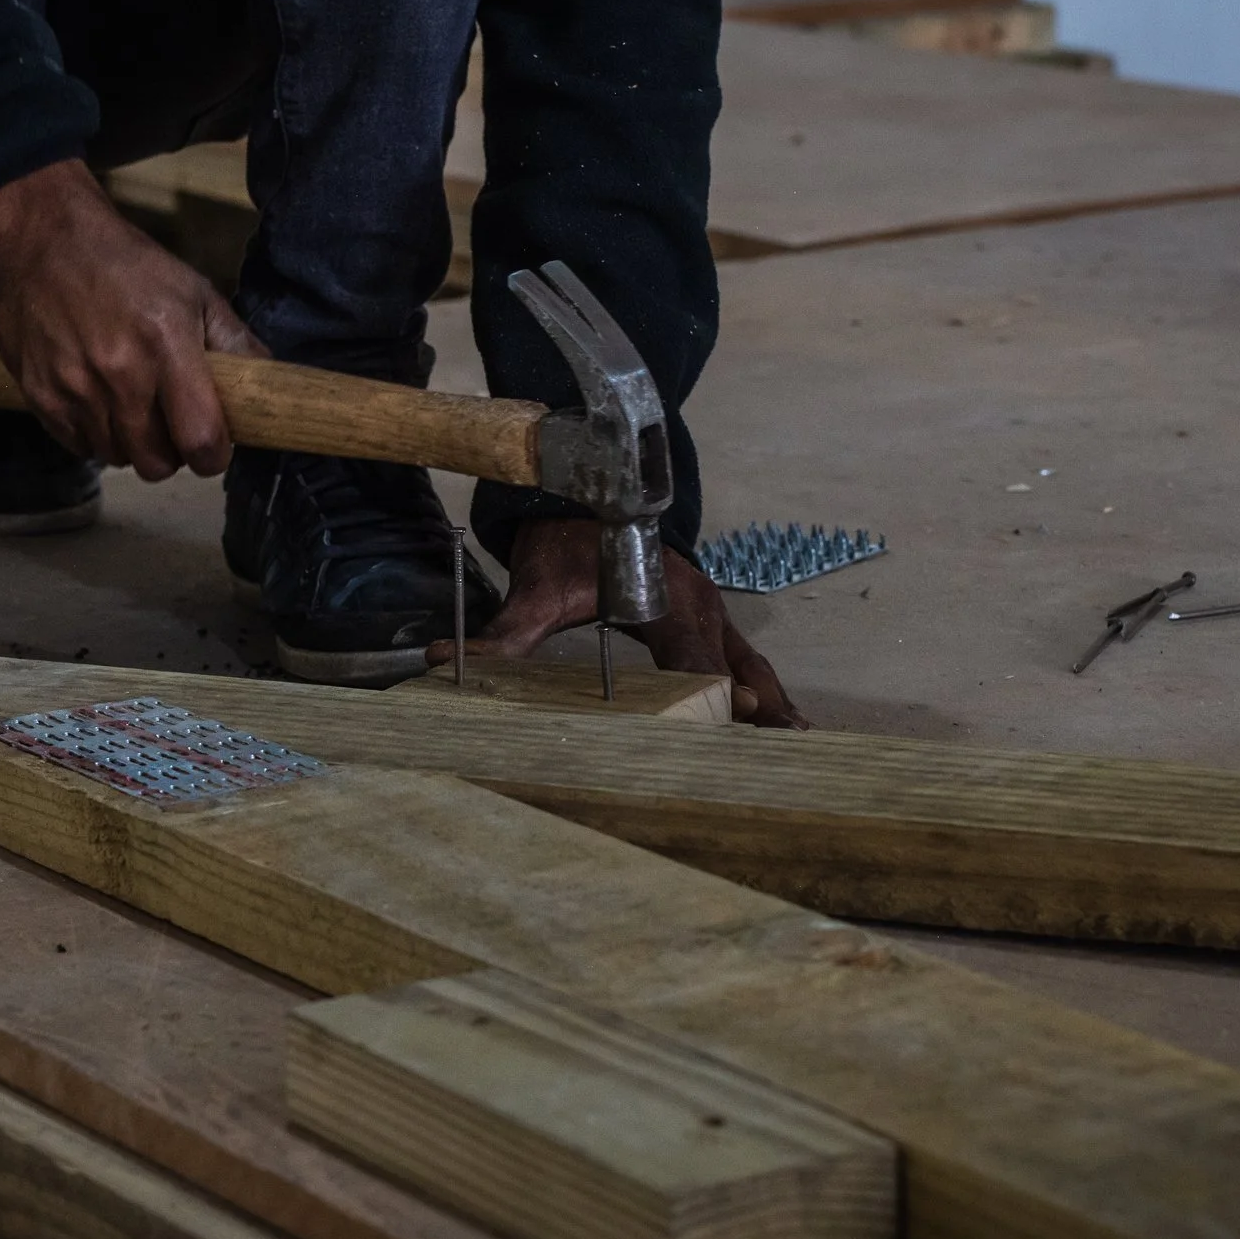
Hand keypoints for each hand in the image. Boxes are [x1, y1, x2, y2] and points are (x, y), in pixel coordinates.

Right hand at [0, 158, 265, 479]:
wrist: (44, 240)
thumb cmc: (128, 265)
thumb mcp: (194, 291)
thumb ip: (236, 343)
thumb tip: (268, 386)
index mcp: (166, 345)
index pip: (200, 440)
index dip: (213, 455)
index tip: (213, 445)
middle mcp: (119, 373)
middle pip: (157, 463)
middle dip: (172, 453)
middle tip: (171, 425)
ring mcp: (74, 388)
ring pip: (117, 457)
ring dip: (131, 443)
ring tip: (133, 405)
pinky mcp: (40, 396)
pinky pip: (78, 447)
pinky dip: (94, 435)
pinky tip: (99, 399)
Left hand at [426, 518, 809, 728]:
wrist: (583, 494)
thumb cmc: (563, 548)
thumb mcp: (534, 592)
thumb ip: (499, 634)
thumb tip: (444, 659)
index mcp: (664, 600)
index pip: (695, 654)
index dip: (717, 686)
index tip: (741, 712)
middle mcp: (698, 604)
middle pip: (735, 664)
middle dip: (758, 704)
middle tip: (782, 744)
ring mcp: (710, 609)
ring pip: (749, 660)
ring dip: (770, 700)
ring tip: (795, 742)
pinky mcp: (708, 616)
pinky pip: (742, 655)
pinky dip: (762, 686)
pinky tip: (778, 719)